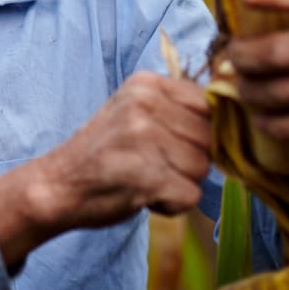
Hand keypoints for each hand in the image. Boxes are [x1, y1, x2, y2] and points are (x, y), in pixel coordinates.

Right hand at [0, 72, 211, 269]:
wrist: (56, 185)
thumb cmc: (102, 152)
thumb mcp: (133, 112)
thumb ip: (175, 108)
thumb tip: (232, 120)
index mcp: (145, 84)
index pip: (207, 103)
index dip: (199, 132)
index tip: (173, 145)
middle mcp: (145, 105)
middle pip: (209, 138)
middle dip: (189, 161)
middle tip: (154, 166)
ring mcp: (144, 139)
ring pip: (202, 169)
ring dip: (180, 184)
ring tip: (146, 179)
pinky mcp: (145, 176)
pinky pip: (190, 196)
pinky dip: (172, 205)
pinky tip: (144, 196)